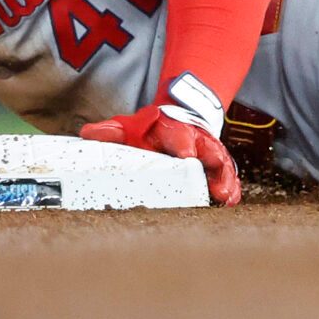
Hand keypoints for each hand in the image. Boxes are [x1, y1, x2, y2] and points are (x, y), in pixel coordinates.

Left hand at [80, 104, 240, 206]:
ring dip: (225, 180)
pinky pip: (227, 175)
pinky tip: (231, 201)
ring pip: (221, 164)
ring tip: (226, 197)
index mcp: (172, 129)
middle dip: (212, 167)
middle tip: (215, 185)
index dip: (182, 145)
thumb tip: (88, 134)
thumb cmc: (150, 130)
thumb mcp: (130, 127)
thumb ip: (112, 131)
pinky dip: (231, 187)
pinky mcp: (215, 165)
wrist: (178, 116)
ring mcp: (208, 152)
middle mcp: (195, 139)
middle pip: (208, 150)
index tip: (186, 155)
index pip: (179, 135)